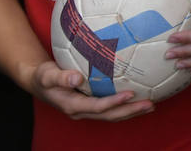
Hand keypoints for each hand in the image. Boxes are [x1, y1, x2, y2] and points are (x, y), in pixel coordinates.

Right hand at [28, 60, 153, 120]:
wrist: (40, 83)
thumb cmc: (43, 76)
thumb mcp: (47, 75)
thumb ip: (60, 77)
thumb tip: (77, 78)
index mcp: (72, 105)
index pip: (98, 106)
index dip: (114, 102)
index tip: (131, 94)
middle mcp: (82, 111)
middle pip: (110, 115)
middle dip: (130, 111)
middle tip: (150, 104)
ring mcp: (87, 110)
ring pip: (112, 114)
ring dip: (131, 111)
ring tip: (151, 105)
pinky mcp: (91, 104)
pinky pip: (110, 108)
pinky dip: (125, 105)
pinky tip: (140, 98)